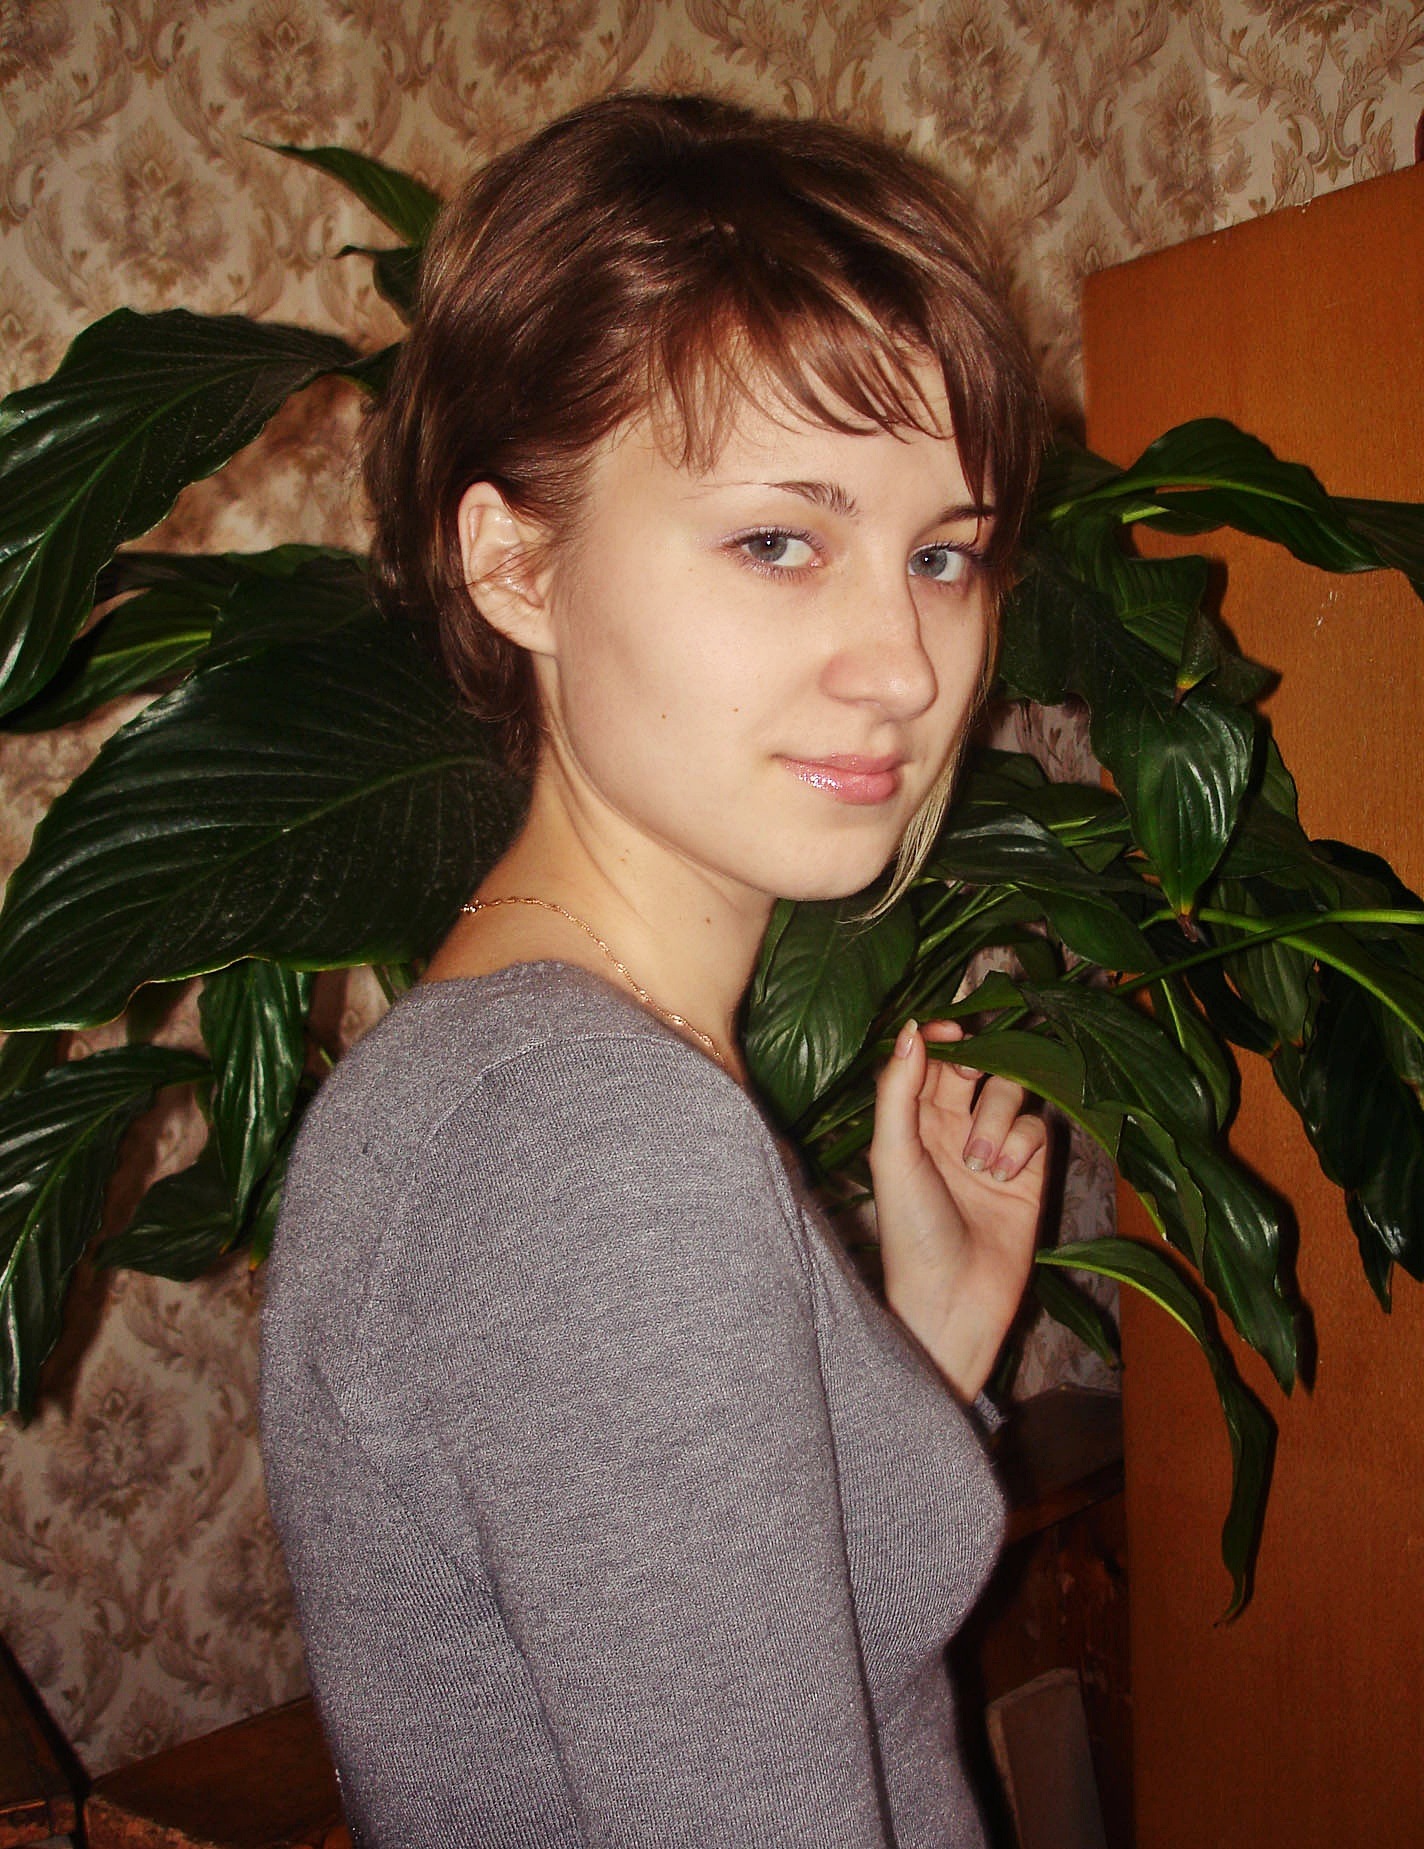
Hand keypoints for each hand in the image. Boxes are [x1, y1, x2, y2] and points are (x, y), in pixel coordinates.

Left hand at [869, 1017, 1047, 1400]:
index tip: (950, 1027)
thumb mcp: (893, 1154)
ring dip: (997, 1118)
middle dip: (977, 1065)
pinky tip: (1004, 1176)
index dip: (941, 1036)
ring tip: (980, 1164)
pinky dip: (1023, 1144)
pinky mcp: (1030, 1171)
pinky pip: (1038, 1128)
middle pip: (975, 1067)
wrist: (954, 1298)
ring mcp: (992, 1147)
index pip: (928, 1059)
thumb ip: (898, 1091)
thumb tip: (910, 1028)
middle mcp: (951, 1128)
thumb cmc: (911, 1230)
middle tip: (971, 1077)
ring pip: (1010, 1093)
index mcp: (910, 1121)